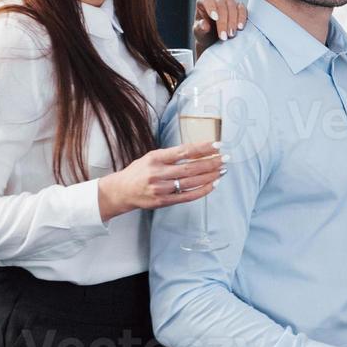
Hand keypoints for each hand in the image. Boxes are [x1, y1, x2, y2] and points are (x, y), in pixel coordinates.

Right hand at [96, 142, 224, 221]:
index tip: (217, 145)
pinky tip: (213, 184)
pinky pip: (188, 196)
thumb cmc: (139, 171)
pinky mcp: (164, 201)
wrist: (121, 191)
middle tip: (225, 158)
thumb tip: (198, 151)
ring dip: (210, 176)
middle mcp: (158, 173)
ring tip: (222, 170)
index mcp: (155, 158)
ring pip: (191, 182)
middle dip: (211, 163)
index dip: (202, 148)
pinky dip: (202, 190)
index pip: (184, 151)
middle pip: (191, 167)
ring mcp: (161, 189)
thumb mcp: (151, 157)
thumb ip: (171, 155)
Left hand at [192, 0, 247, 58]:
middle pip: (221, 3)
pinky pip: (242, 9)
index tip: (215, 18)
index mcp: (203, 0)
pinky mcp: (239, 7)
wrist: (214, 39)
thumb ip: (200, 28)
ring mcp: (228, 1)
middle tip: (223, 35)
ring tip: (231, 34)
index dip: (211, 7)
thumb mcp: (199, 32)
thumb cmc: (205, 33)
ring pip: (232, 5)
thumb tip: (204, 25)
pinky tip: (240, 27)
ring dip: (232, 21)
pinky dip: (242, 18)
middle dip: (223, 20)